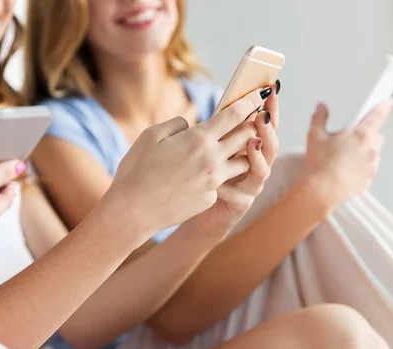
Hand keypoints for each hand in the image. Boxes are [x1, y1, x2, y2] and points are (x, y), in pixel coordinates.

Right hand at [106, 88, 265, 239]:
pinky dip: (218, 175)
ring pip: (243, 162)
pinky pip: (222, 182)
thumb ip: (176, 125)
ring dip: (243, 152)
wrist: (132, 211)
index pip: (234, 114)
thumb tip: (190, 126)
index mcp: (198, 139)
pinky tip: (202, 176)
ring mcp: (213, 182)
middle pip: (246, 136)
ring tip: (234, 147)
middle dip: (253, 124)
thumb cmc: (136, 171)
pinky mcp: (210, 198)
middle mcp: (212, 159)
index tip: (260, 93)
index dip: (251, 100)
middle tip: (256, 118)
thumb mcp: (150, 136)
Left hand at [195, 84, 279, 237]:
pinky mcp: (242, 204)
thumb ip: (220, 131)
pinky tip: (219, 182)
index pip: (265, 124)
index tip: (271, 89)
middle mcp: (256, 164)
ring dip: (258, 155)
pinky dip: (229, 187)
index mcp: (250, 147)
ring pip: (263, 169)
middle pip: (270, 144)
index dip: (270, 107)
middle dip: (268, 128)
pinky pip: (240, 194)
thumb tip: (223, 105)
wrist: (197, 211)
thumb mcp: (211, 148)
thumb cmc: (203, 174)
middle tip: (262, 114)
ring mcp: (252, 185)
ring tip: (251, 142)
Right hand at [298, 100, 392, 209]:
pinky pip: (367, 169)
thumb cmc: (319, 165)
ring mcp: (371, 166)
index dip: (383, 107)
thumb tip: (321, 107)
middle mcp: (371, 150)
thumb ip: (320, 117)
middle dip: (365, 134)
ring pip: (372, 153)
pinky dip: (359, 167)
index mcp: (361, 135)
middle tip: (347, 138)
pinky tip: (342, 170)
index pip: (378, 116)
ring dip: (362, 151)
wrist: (320, 191)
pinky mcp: (368, 179)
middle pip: (376, 135)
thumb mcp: (315, 136)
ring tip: (341, 157)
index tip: (386, 103)